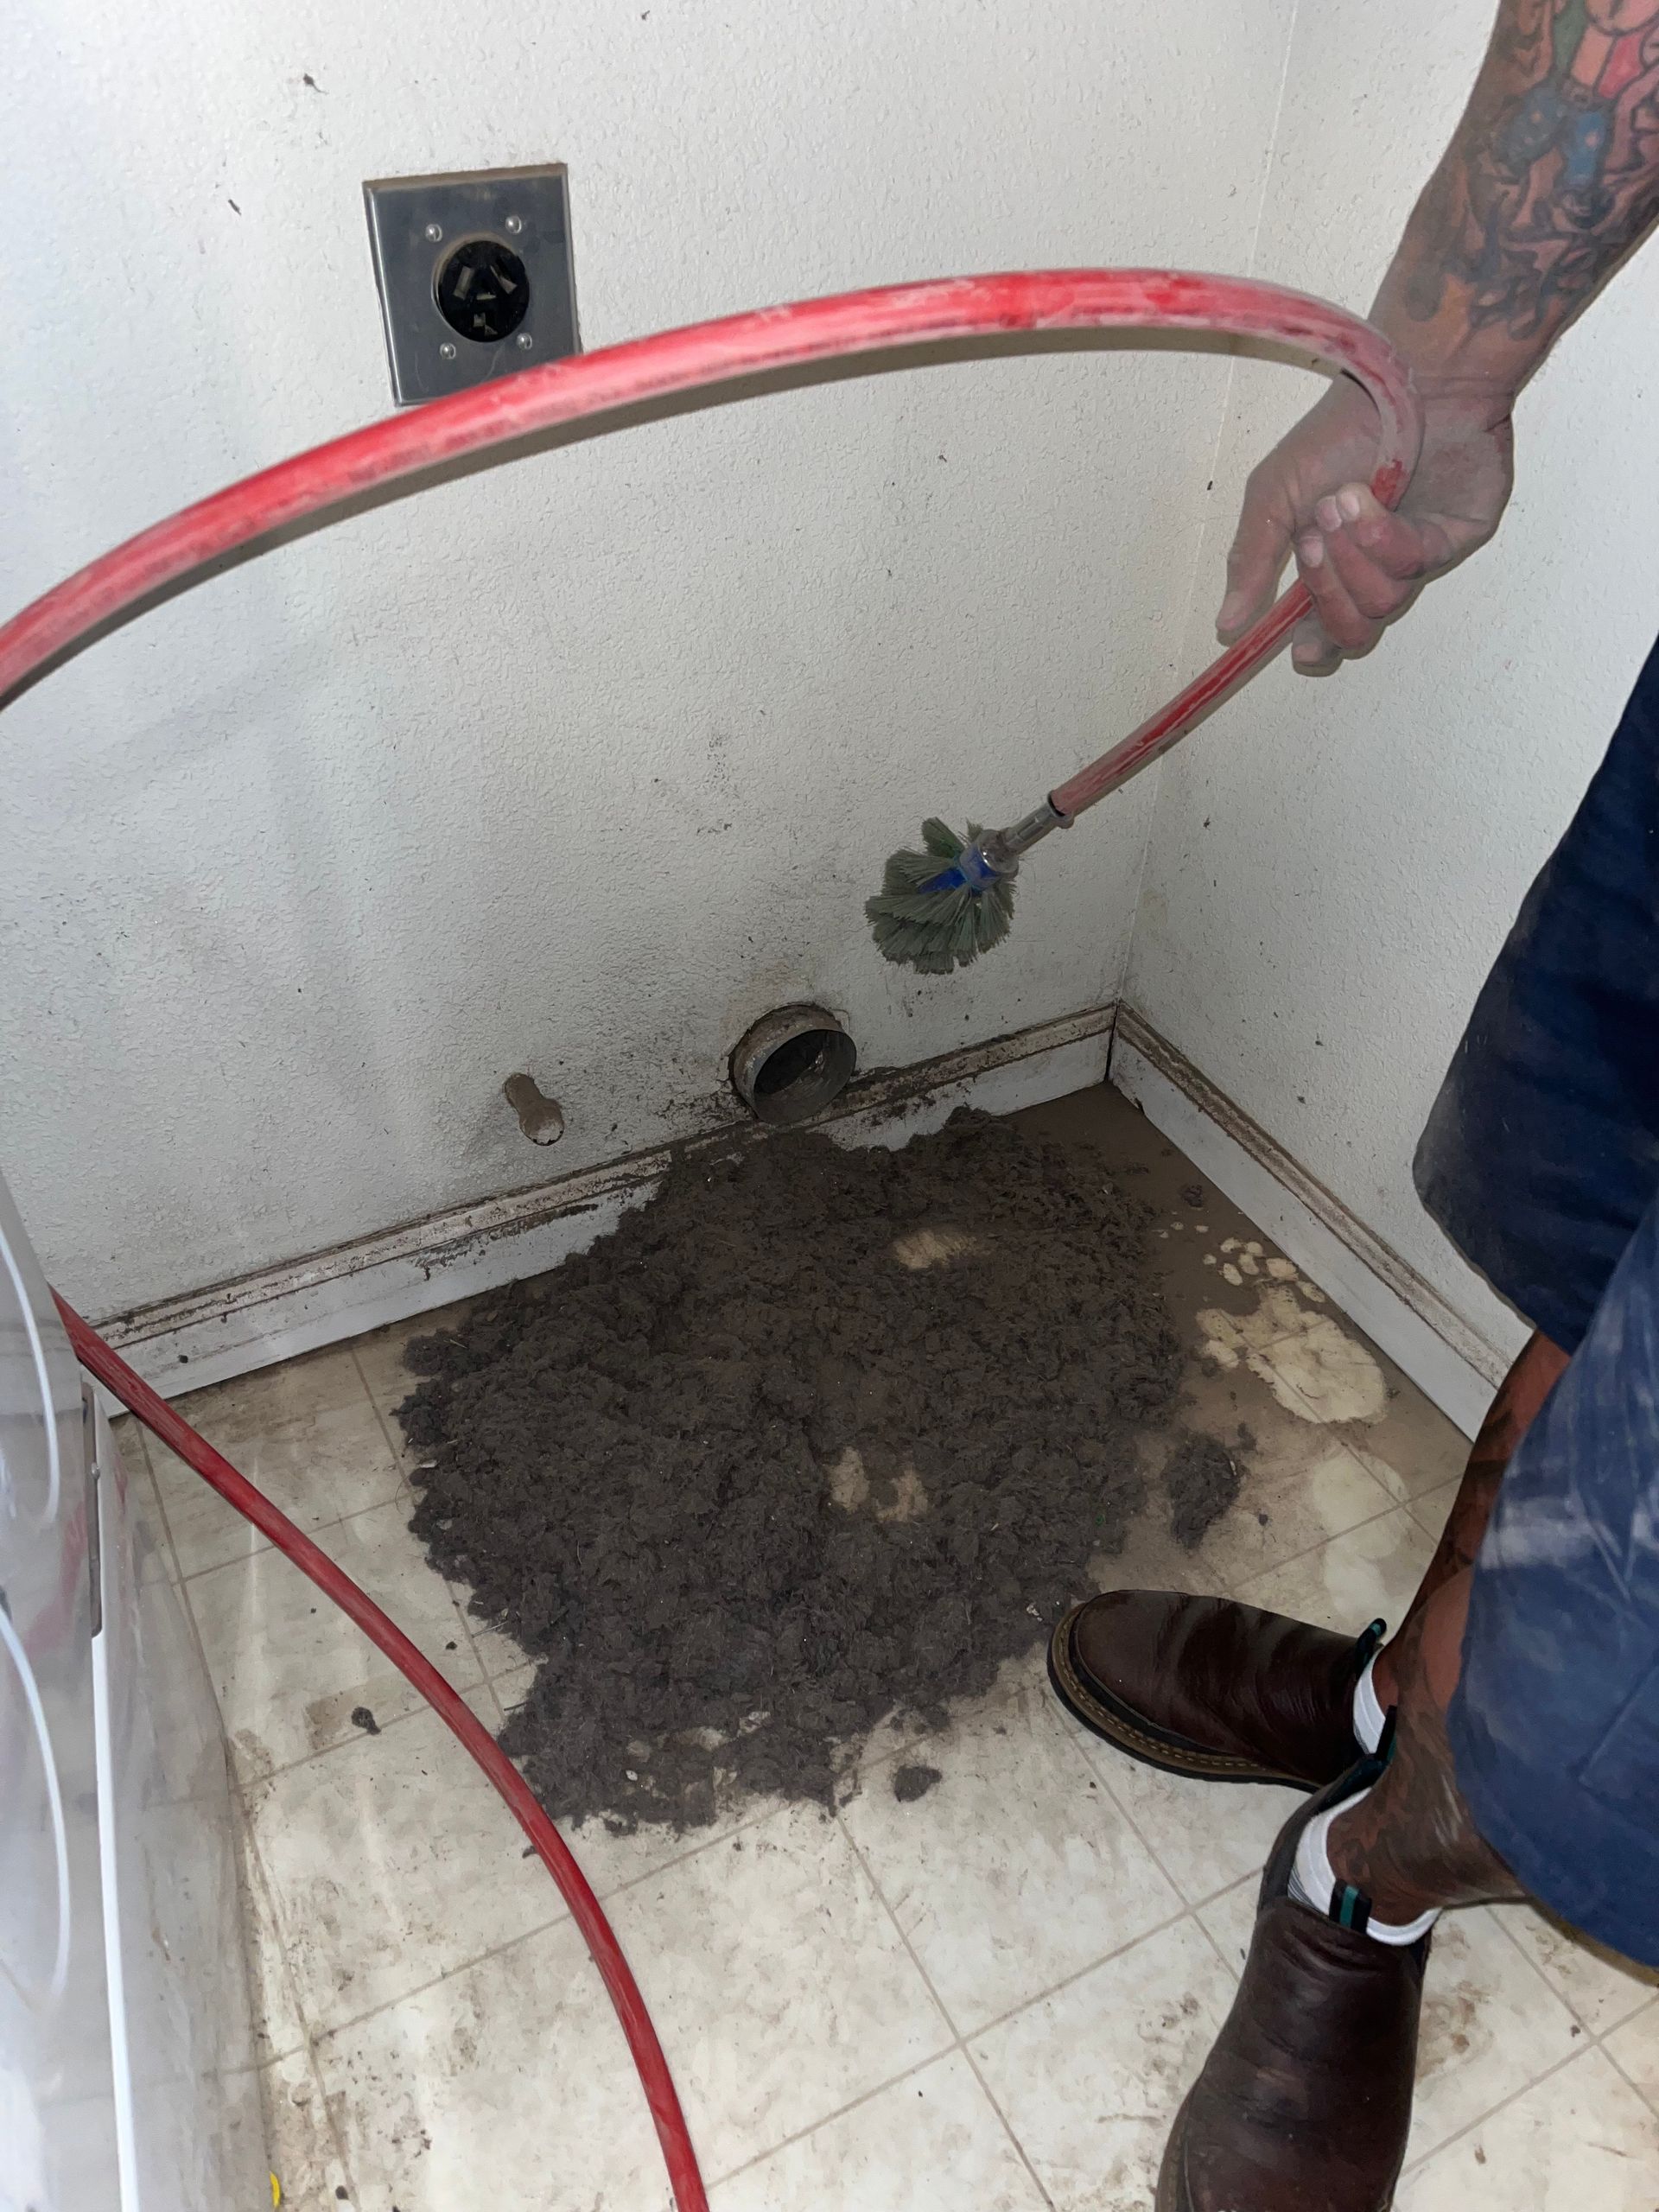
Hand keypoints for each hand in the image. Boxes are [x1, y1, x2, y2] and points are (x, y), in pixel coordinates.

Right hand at [1216, 374, 1515, 673]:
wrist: (1405, 379)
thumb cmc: (1340, 429)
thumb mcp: (1275, 494)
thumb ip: (1251, 560)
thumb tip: (1226, 624)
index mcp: (1334, 564)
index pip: (1327, 630)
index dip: (1316, 647)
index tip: (1300, 650)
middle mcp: (1378, 567)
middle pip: (1355, 630)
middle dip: (1327, 593)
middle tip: (1310, 541)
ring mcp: (1420, 554)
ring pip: (1385, 604)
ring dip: (1354, 557)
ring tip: (1342, 502)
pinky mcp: (1456, 536)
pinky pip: (1417, 565)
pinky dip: (1385, 537)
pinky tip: (1371, 499)